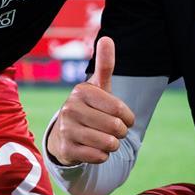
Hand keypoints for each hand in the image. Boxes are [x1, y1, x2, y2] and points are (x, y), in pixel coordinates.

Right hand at [46, 37, 134, 165]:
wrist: (66, 133)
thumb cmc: (90, 107)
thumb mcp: (98, 87)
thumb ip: (104, 64)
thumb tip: (107, 38)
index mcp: (82, 91)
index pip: (120, 109)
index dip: (128, 117)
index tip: (123, 117)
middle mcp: (70, 108)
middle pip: (116, 128)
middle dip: (120, 132)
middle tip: (112, 130)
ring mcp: (66, 129)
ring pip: (108, 143)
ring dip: (112, 144)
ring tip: (104, 138)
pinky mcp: (67, 150)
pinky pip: (99, 157)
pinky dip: (102, 155)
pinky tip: (94, 148)